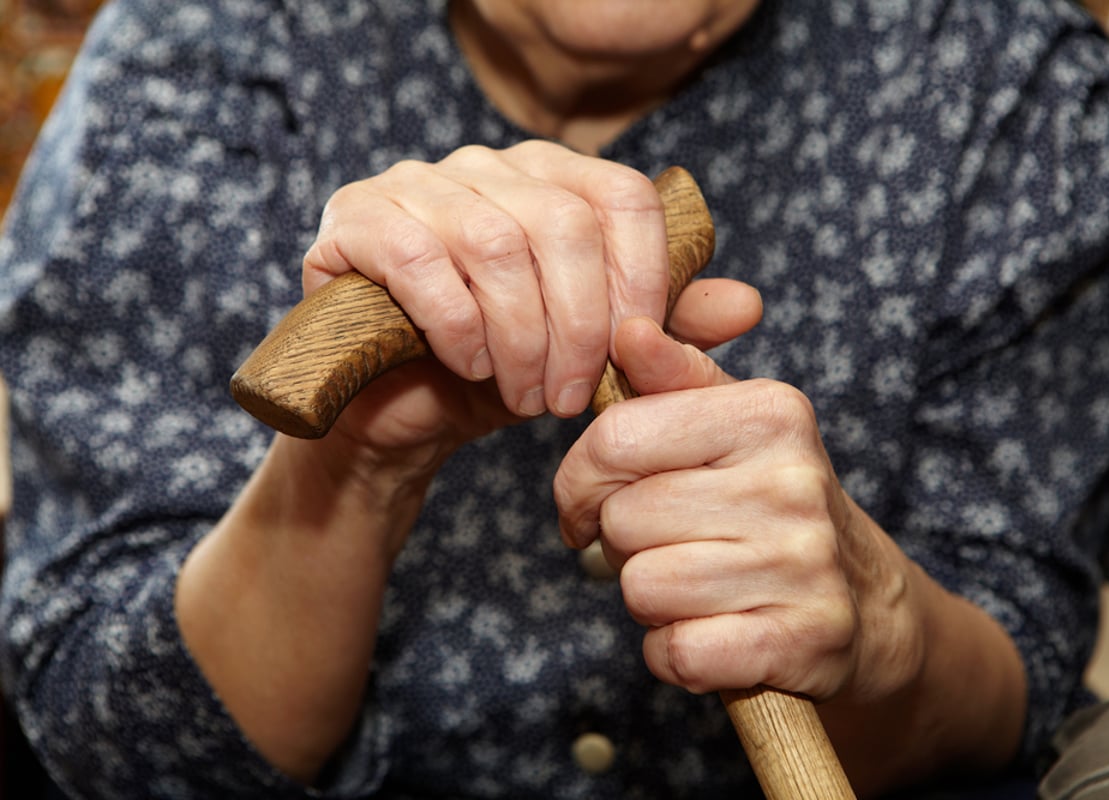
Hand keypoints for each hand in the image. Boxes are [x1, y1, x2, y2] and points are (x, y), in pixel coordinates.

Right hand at [302, 141, 670, 440]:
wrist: (402, 415)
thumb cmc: (504, 375)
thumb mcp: (594, 357)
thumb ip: (665, 329)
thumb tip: (747, 303)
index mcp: (553, 180)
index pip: (621, 195)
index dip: (642, 276)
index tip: (638, 351)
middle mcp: (487, 166)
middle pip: (562, 221)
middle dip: (580, 325)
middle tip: (572, 397)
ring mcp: (416, 184)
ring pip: (496, 242)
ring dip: (521, 337)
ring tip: (526, 394)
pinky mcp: (355, 220)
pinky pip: (420, 260)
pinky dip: (458, 326)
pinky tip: (468, 365)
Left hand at [554, 319, 923, 702]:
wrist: (865, 605)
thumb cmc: (770, 504)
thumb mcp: (731, 426)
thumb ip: (672, 378)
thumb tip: (629, 330)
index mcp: (770, 415)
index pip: (615, 439)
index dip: (580, 480)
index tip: (591, 500)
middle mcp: (792, 483)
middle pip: (623, 519)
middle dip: (624, 542)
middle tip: (670, 545)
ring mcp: (803, 566)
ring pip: (642, 587)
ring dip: (651, 599)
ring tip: (697, 585)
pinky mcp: (801, 643)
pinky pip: (676, 652)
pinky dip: (676, 652)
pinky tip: (712, 631)